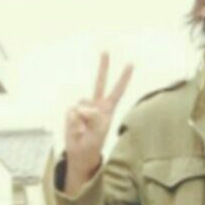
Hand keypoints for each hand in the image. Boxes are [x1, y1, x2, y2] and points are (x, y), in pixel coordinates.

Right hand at [64, 51, 133, 182]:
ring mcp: (84, 107)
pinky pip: (72, 111)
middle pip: (100, 82)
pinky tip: (77, 129)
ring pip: (82, 103)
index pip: (117, 92)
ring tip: (84, 131)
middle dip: (103, 67)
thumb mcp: (98, 134)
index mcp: (107, 110)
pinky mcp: (73, 111)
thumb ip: (95, 118)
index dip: (124, 79)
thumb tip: (84, 107)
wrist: (80, 154)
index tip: (131, 64)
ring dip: (82, 118)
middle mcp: (96, 105)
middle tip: (105, 50)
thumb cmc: (92, 145)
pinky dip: (74, 122)